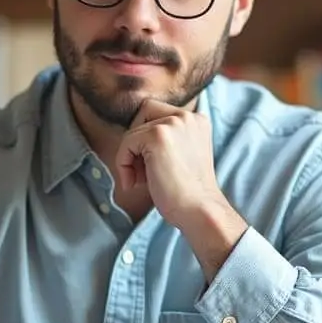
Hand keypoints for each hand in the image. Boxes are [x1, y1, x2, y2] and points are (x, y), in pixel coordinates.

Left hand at [116, 99, 225, 228]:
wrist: (198, 210)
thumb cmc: (188, 193)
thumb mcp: (182, 155)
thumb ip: (166, 140)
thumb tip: (132, 138)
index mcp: (197, 120)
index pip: (158, 113)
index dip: (146, 137)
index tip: (149, 165)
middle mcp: (188, 116)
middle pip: (144, 113)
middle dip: (137, 142)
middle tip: (142, 172)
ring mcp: (173, 123)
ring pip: (133, 130)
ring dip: (129, 157)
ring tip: (139, 180)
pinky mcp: (157, 135)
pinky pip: (126, 142)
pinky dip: (123, 163)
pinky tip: (133, 183)